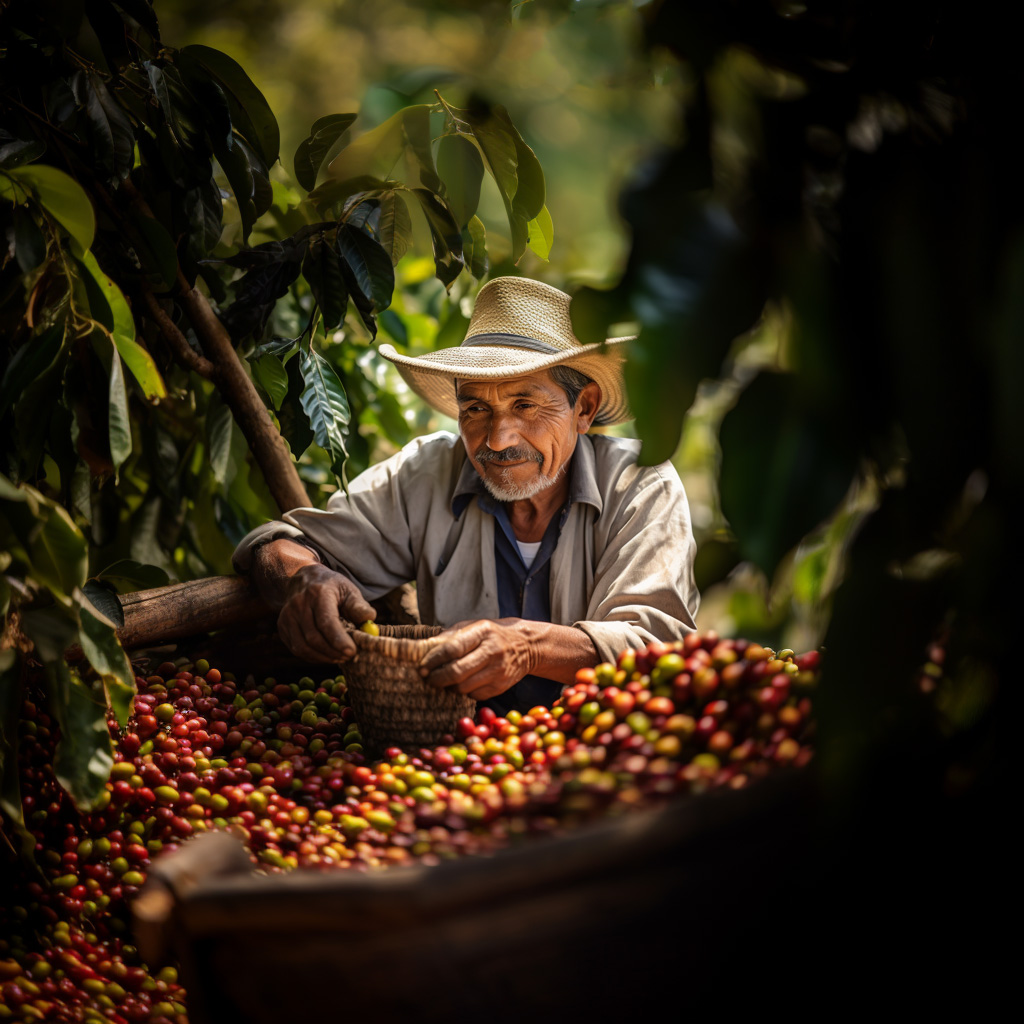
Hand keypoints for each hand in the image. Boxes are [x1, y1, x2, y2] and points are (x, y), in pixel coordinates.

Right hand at [276, 562, 375, 663]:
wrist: (304, 579)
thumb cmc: (332, 588)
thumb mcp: (349, 590)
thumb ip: (359, 606)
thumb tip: (370, 619)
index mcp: (318, 593)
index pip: (326, 621)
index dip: (339, 640)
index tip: (352, 652)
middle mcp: (298, 604)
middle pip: (313, 637)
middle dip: (333, 652)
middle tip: (349, 656)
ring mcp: (287, 616)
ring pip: (302, 647)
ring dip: (323, 657)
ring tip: (339, 657)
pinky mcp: (282, 626)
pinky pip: (296, 648)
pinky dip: (312, 656)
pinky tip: (326, 654)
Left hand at [418, 618, 536, 700]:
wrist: (526, 645)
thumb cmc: (492, 634)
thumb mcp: (472, 627)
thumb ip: (449, 636)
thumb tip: (422, 648)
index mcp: (482, 632)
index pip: (452, 648)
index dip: (433, 660)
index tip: (421, 667)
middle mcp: (492, 651)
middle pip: (457, 672)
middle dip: (437, 678)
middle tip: (426, 678)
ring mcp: (498, 671)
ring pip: (463, 687)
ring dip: (448, 687)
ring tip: (442, 681)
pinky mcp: (501, 686)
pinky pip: (474, 696)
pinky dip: (463, 693)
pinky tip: (460, 685)